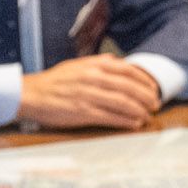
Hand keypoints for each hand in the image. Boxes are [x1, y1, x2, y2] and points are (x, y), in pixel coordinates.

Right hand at [19, 55, 162, 129]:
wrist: (32, 94)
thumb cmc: (55, 82)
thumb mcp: (78, 65)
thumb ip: (98, 64)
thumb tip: (119, 63)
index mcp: (94, 64)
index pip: (128, 70)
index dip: (145, 81)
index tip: (153, 89)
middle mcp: (94, 78)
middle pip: (130, 87)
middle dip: (147, 97)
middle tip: (155, 105)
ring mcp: (89, 95)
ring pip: (123, 103)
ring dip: (139, 111)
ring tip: (147, 116)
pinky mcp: (83, 112)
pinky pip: (111, 117)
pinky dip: (126, 121)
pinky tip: (134, 124)